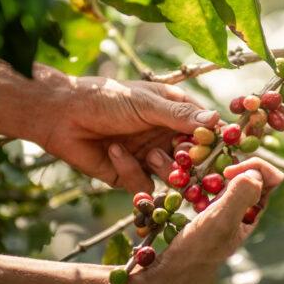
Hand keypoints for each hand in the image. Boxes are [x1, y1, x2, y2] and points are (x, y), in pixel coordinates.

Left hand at [42, 76, 217, 192]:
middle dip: (192, 164)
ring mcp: (149, 157)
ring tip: (151, 155)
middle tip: (191, 165)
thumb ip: (180, 115)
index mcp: (174, 113)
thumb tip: (217, 120)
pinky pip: (144, 184)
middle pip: (193, 159)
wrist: (62, 115)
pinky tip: (114, 152)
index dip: (213, 142)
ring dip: (164, 168)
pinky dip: (131, 170)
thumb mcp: (147, 104)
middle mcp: (165, 136)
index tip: (220, 150)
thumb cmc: (107, 98)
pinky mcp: (130, 175)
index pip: (204, 131)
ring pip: (172, 177)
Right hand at [127, 158, 283, 283]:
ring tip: (206, 191)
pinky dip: (216, 200)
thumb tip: (256, 174)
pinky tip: (200, 204)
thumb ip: (242, 194)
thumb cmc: (193, 258)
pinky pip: (229, 209)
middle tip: (216, 176)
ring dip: (226, 188)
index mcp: (270, 233)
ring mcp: (244, 237)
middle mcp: (262, 235)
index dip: (258, 169)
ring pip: (244, 198)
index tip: (229, 170)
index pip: (281, 186)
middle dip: (241, 176)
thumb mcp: (219, 222)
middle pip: (264, 190)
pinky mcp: (227, 238)